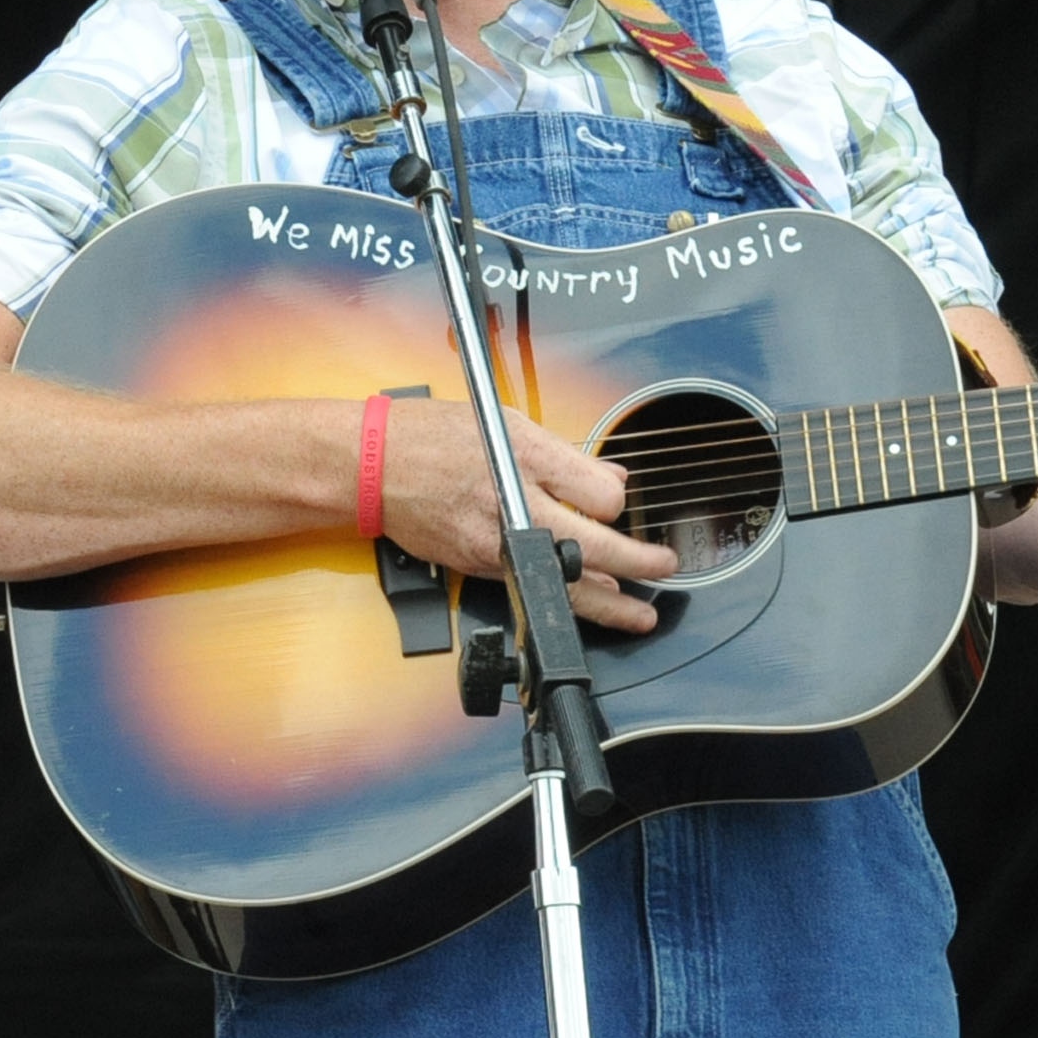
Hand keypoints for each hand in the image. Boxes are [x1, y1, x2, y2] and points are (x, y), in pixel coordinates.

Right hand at [378, 397, 681, 631]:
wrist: (372, 467)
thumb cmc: (431, 438)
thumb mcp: (507, 424)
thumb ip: (564, 455)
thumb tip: (608, 479)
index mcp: (527, 466)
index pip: (602, 499)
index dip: (616, 502)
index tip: (617, 501)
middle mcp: (515, 512)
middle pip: (596, 550)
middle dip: (639, 564)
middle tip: (664, 567)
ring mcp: (496, 546)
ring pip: (565, 584)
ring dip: (609, 602)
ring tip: (639, 614)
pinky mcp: (478, 566)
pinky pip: (531, 585)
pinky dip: (563, 594)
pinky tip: (587, 599)